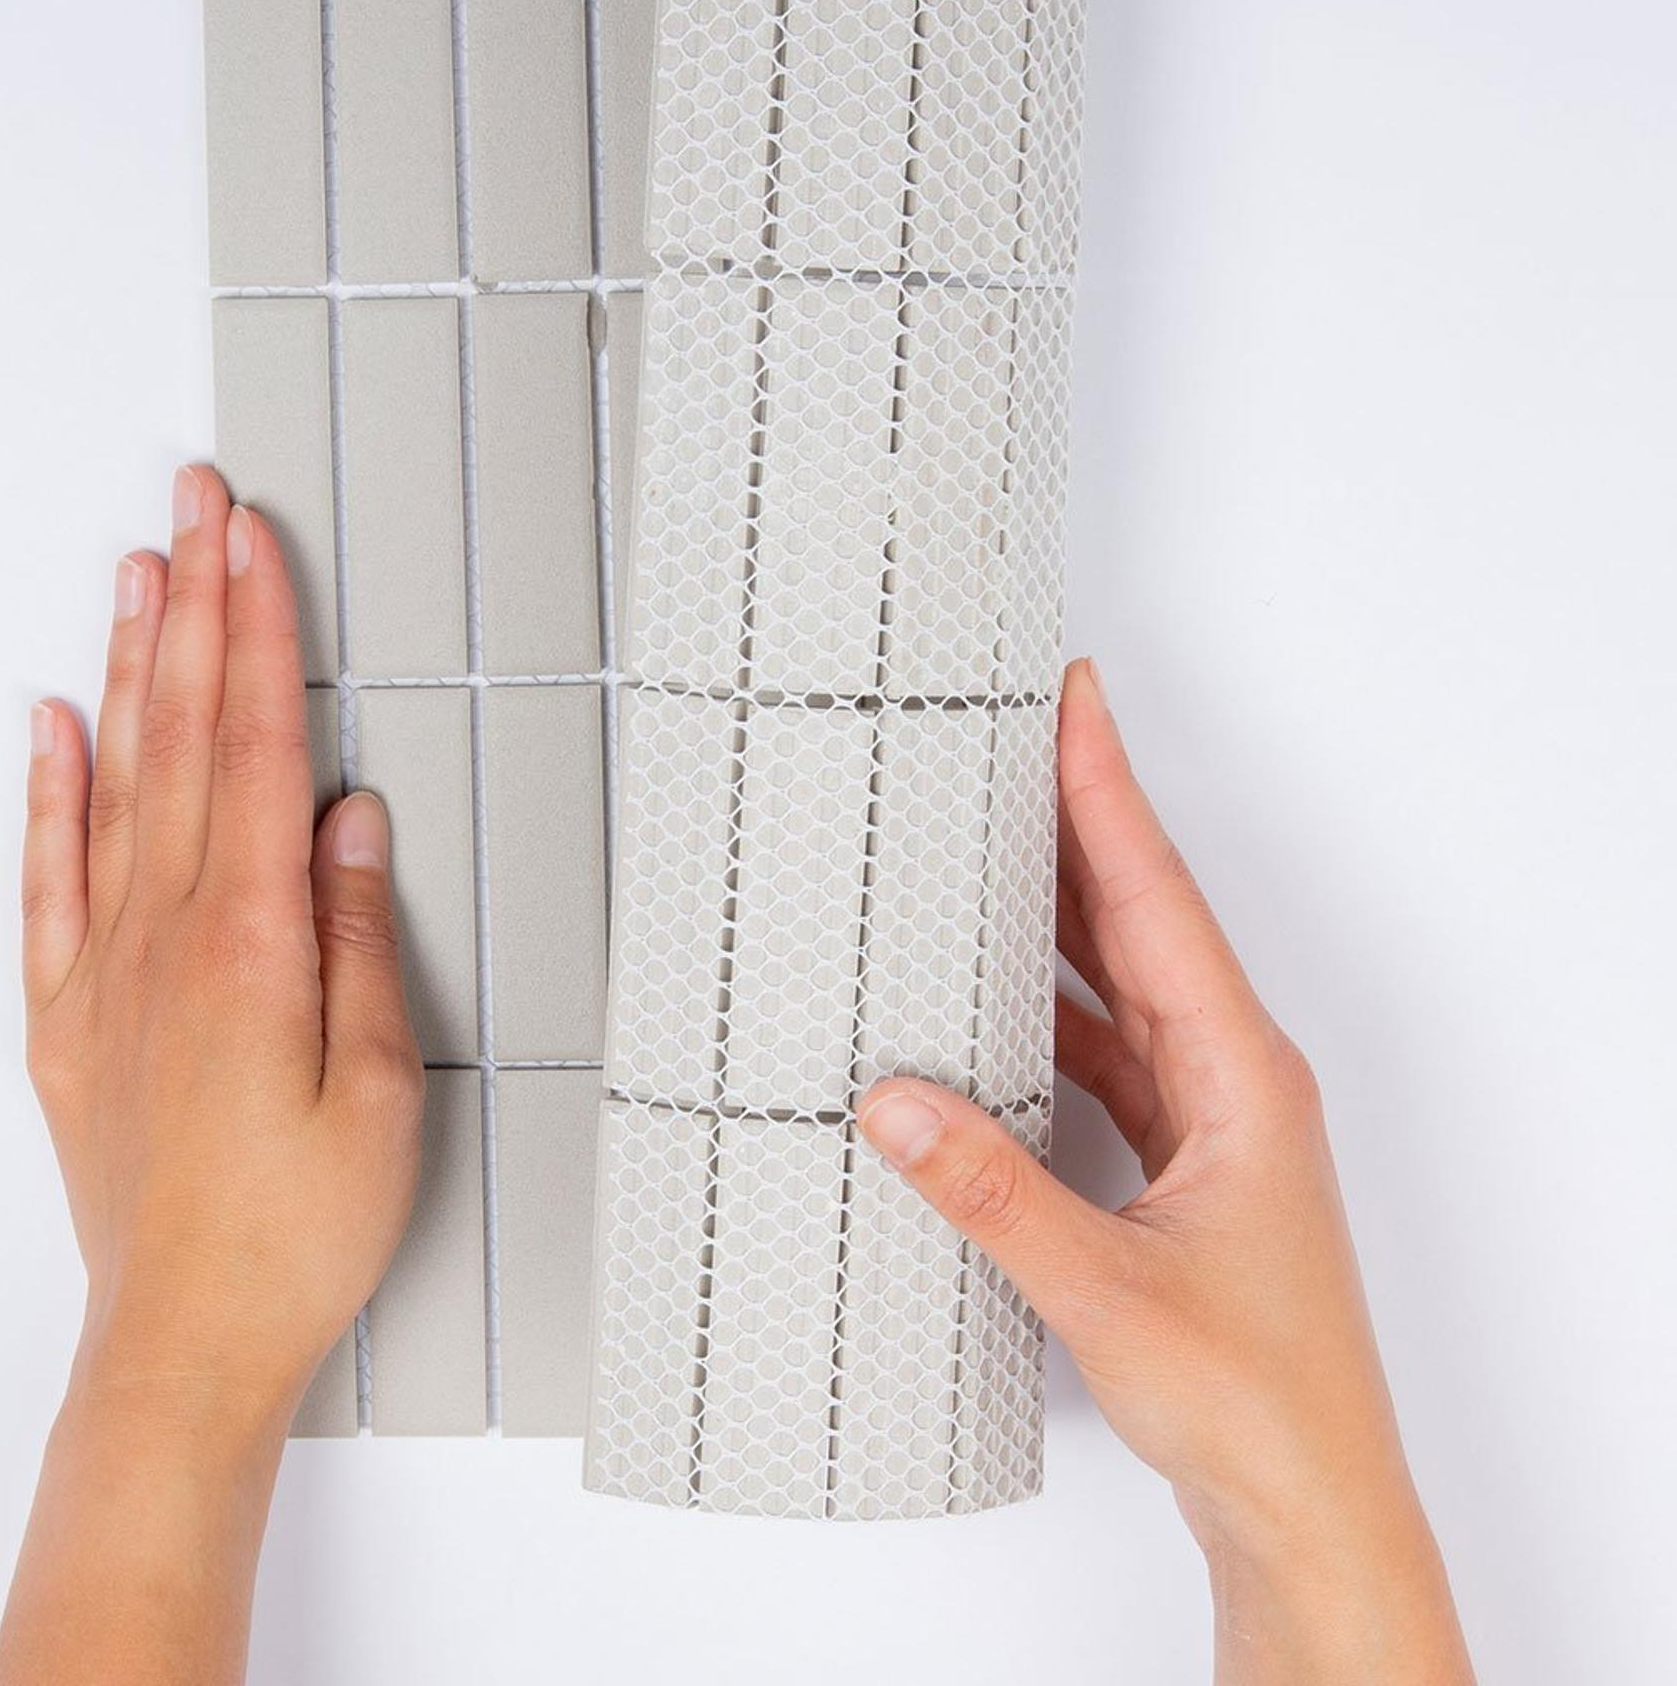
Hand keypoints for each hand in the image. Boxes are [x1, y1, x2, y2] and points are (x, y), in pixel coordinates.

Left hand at [0, 465, 422, 1685]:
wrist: (188, 1341)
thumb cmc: (297, 1229)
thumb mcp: (381, 1089)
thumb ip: (358, 940)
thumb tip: (348, 821)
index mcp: (248, 943)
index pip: (255, 745)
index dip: (257, 631)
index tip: (254, 542)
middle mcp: (164, 936)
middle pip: (182, 734)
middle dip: (192, 605)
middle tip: (193, 506)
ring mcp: (107, 970)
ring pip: (119, 782)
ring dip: (131, 667)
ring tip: (137, 575)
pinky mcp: (72, 1016)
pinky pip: (50, 877)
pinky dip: (50, 793)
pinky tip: (55, 728)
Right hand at [859, 660, 1471, 1684]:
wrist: (1309, 1506)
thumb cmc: (1256, 1403)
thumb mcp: (1107, 1289)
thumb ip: (992, 1192)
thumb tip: (898, 1102)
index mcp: (1241, 1075)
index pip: (1158, 898)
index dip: (1109, 790)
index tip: (1074, 701)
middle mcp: (1231, 1079)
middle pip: (1140, 917)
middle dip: (1076, 821)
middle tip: (1012, 737)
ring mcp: (1208, 1121)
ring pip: (1121, 981)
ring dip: (1058, 914)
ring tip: (989, 845)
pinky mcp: (1178, 1166)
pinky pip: (1104, 1051)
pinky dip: (1047, 1011)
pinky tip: (993, 1002)